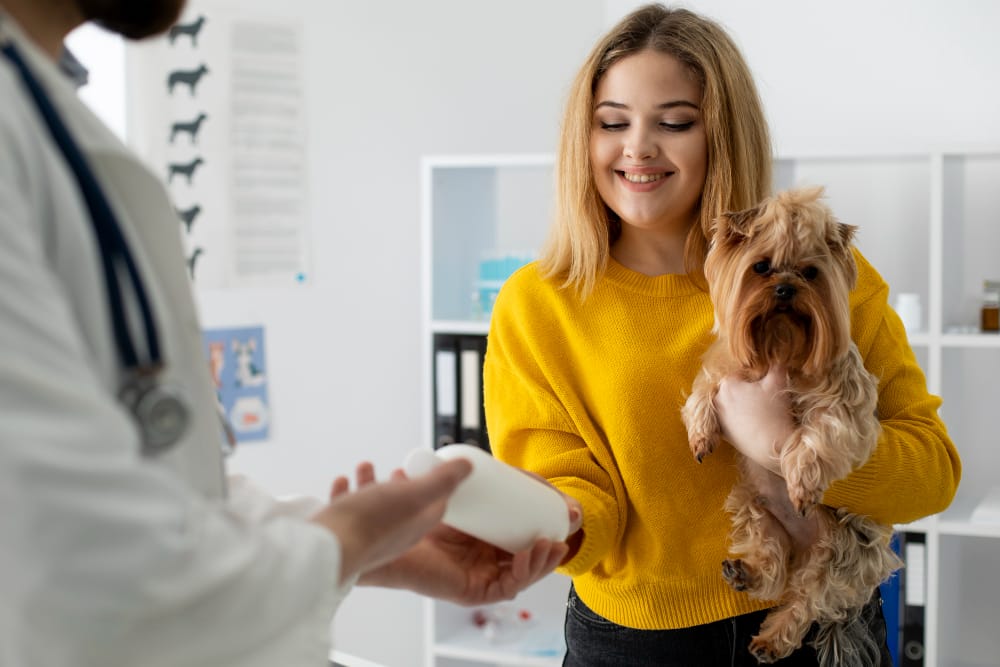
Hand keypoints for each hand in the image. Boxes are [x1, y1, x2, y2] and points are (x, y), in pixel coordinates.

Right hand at [309, 459, 471, 584]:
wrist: (330, 549)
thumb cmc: (372, 523)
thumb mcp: (415, 494)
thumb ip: (442, 480)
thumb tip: (467, 466)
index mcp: (417, 525)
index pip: (435, 505)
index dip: (435, 485)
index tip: (430, 468)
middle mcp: (395, 535)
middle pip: (404, 506)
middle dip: (401, 485)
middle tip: (398, 470)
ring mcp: (369, 538)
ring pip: (375, 507)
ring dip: (371, 485)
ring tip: (365, 467)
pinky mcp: (345, 538)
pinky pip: (348, 513)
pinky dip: (346, 494)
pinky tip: (341, 482)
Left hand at [337, 463, 576, 604]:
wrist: (368, 534)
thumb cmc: (391, 514)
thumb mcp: (430, 489)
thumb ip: (446, 473)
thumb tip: (460, 457)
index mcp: (475, 531)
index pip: (519, 523)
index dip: (543, 511)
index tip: (561, 500)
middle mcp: (479, 554)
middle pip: (528, 547)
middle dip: (554, 534)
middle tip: (570, 518)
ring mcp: (478, 573)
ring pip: (524, 567)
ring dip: (546, 555)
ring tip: (554, 539)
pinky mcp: (474, 591)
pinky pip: (510, 586)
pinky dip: (528, 570)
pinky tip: (536, 551)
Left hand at [715, 366, 793, 475]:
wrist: (772, 447)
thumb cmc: (775, 413)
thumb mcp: (778, 382)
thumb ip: (776, 364)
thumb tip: (777, 354)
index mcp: (728, 384)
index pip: (741, 373)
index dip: (756, 377)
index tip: (765, 384)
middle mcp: (717, 398)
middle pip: (734, 388)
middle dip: (747, 390)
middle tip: (763, 398)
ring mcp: (718, 417)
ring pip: (730, 403)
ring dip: (742, 403)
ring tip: (759, 410)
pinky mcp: (722, 432)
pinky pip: (728, 419)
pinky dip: (737, 418)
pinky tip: (751, 421)